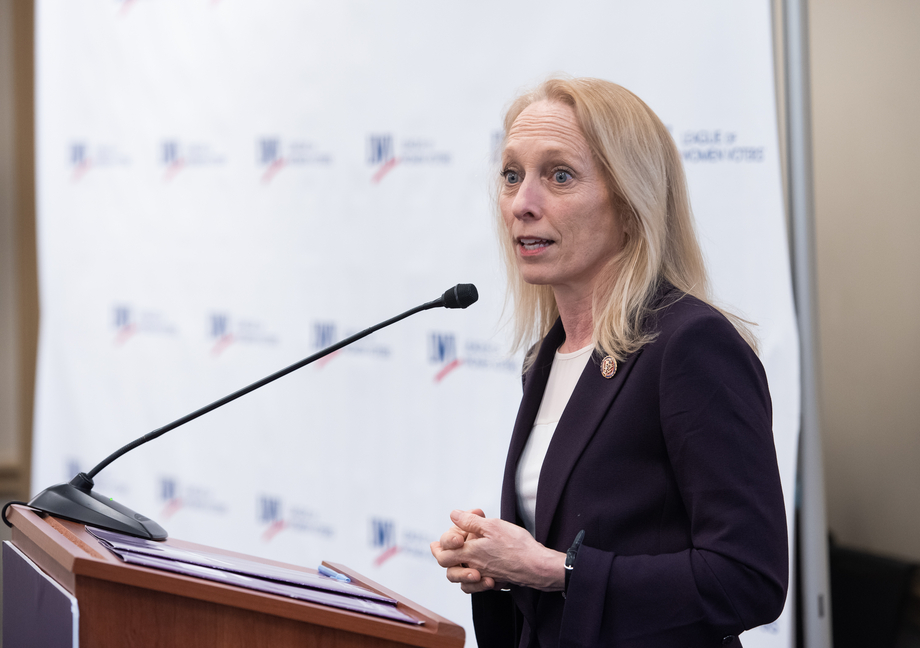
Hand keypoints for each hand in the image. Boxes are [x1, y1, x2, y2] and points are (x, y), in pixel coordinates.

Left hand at [432, 509, 565, 592]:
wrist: (537, 567)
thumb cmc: (517, 545)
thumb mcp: (492, 526)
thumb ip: (470, 521)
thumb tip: (453, 515)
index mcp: (470, 553)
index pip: (443, 554)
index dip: (441, 544)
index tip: (448, 534)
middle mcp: (474, 567)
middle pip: (448, 568)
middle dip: (443, 555)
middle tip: (443, 546)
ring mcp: (484, 576)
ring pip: (461, 579)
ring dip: (458, 567)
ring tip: (461, 554)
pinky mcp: (495, 581)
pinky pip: (477, 584)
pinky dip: (474, 578)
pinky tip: (480, 566)